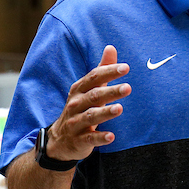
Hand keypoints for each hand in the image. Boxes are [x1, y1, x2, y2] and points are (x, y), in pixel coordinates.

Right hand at [44, 45, 130, 161]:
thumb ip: (101, 70)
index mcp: (79, 90)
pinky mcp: (79, 140)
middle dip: (110, 91)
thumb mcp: (88, 89)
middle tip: (128, 87)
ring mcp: (76, 123)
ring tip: (120, 109)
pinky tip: (111, 137)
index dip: (108, 72)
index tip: (125, 68)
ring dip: (105, 112)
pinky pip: (90, 138)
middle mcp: (75, 105)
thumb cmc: (80, 109)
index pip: (94, 78)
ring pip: (91, 116)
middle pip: (94, 96)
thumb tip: (111, 48)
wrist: (60, 140)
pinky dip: (100, 137)